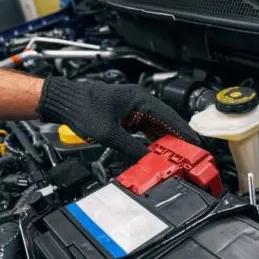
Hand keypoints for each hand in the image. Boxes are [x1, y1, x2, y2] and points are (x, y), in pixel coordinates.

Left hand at [38, 76, 198, 160]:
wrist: (63, 101)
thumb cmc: (81, 108)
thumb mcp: (108, 133)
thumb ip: (130, 148)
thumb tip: (147, 159)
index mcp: (139, 99)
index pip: (169, 117)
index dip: (183, 132)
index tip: (195, 143)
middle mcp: (138, 101)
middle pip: (166, 121)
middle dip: (178, 138)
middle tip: (189, 153)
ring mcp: (132, 108)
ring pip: (156, 126)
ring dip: (165, 140)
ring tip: (177, 154)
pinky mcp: (126, 115)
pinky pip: (145, 128)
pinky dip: (152, 139)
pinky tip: (157, 150)